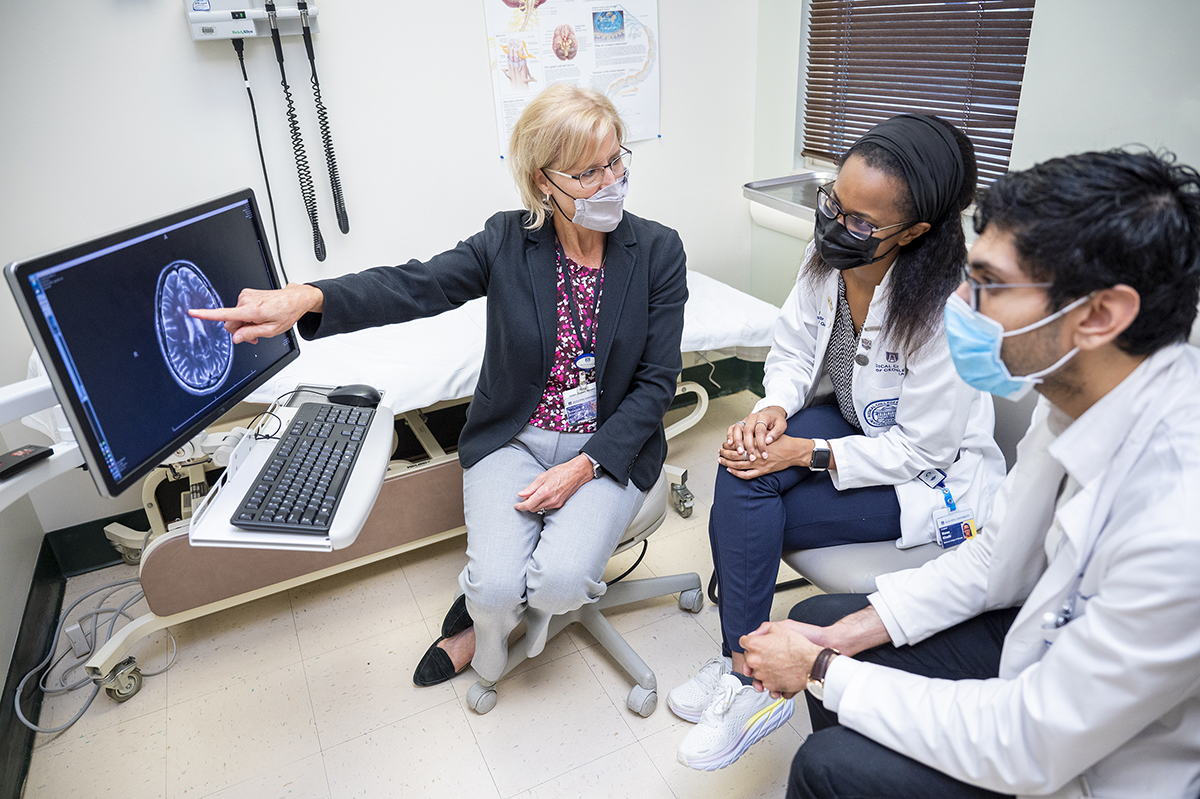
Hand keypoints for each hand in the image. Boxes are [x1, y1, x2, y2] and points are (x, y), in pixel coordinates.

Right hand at [188, 283, 323, 343]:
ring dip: (245, 323)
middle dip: (240, 330)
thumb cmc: (286, 313)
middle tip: (255, 335)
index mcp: (252, 310)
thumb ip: (251, 334)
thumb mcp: (271, 331)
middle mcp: (246, 300)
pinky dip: (247, 315)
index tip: (192, 312)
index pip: (224, 314)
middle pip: (230, 322)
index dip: (206, 314)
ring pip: (235, 316)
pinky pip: (239, 309)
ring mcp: (245, 295)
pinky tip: (259, 317)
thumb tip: (236, 338)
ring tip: (260, 324)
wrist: (294, 298)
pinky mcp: (246, 293)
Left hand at [514, 454, 593, 513]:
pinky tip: (543, 497)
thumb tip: (520, 494)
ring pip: (540, 509)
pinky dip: (542, 504)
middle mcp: (550, 500)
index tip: (516, 506)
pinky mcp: (560, 504)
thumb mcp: (542, 477)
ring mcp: (556, 503)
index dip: (521, 507)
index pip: (529, 505)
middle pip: (533, 509)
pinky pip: (547, 508)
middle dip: (527, 505)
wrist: (576, 474)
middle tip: (526, 497)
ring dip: (535, 505)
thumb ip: (530, 488)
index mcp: (544, 492)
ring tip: (535, 495)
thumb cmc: (559, 472)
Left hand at [719, 435, 814, 479]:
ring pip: (738, 465)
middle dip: (725, 453)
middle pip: (735, 455)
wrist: (793, 451)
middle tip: (719, 451)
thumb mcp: (767, 434)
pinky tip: (730, 470)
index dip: (729, 444)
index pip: (737, 444)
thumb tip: (743, 435)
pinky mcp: (763, 471)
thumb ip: (755, 435)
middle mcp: (756, 453)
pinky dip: (737, 473)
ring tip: (721, 460)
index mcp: (756, 443)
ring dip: (727, 463)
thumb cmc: (782, 441)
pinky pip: (746, 475)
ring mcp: (759, 464)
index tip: (724, 443)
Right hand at [725, 407, 786, 462]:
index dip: (761, 444)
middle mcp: (752, 417)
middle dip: (749, 445)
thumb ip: (776, 432)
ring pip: (738, 429)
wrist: (771, 413)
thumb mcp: (781, 425)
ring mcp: (745, 420)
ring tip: (740, 452)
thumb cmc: (776, 421)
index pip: (760, 431)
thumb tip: (768, 441)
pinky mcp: (740, 423)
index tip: (764, 454)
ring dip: (738, 441)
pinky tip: (730, 444)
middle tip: (751, 457)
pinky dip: (729, 435)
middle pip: (747, 431)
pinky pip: (732, 428)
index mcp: (763, 417)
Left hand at [740, 620, 823, 697]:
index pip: (743, 642)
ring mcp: (762, 675)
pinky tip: (779, 672)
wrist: (812, 664)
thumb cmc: (799, 647)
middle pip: (748, 658)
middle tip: (768, 653)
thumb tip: (755, 634)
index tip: (754, 643)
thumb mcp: (779, 627)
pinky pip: (765, 682)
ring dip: (763, 668)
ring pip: (756, 671)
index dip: (750, 641)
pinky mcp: (770, 685)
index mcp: (755, 645)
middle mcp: (755, 661)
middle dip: (756, 655)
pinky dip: (771, 678)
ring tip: (775, 663)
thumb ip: (763, 629)